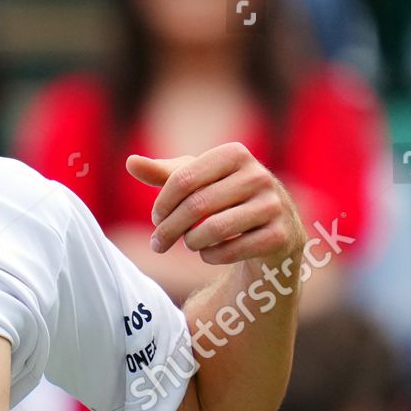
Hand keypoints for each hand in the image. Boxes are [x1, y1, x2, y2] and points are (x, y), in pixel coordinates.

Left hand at [128, 143, 306, 267]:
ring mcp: (274, 206)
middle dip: (169, 230)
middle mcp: (259, 176)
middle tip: (158, 243)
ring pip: (213, 230)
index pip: (182, 179)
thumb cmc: (224, 200)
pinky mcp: (280, 236)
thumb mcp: (195, 183)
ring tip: (189, 243)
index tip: (156, 219)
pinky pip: (231, 251)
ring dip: (191, 243)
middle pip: (196, 206)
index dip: (162, 204)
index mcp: (235, 154)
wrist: (270, 229)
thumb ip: (163, 174)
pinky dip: (211, 256)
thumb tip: (130, 162)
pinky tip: (209, 253)